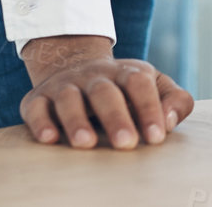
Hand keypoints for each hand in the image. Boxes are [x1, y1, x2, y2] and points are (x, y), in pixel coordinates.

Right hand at [18, 34, 193, 148]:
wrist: (74, 66)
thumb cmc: (124, 88)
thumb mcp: (155, 86)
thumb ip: (175, 100)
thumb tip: (169, 122)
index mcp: (126, 72)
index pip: (139, 84)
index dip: (149, 108)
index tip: (156, 137)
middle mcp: (94, 76)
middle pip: (104, 92)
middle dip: (115, 117)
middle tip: (126, 144)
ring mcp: (65, 85)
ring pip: (69, 98)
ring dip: (76, 120)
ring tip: (86, 144)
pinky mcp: (38, 98)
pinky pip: (36, 108)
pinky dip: (40, 122)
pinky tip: (49, 139)